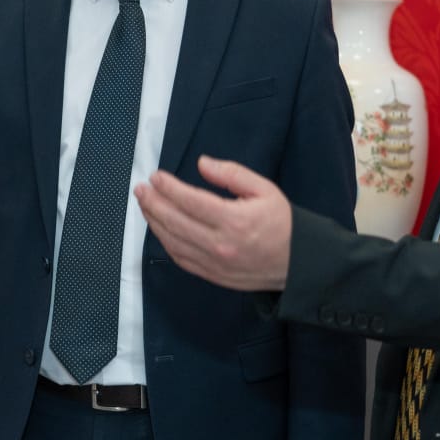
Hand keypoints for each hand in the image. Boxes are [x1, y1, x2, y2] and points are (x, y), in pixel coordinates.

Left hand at [134, 155, 291, 291]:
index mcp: (234, 220)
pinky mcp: (212, 275)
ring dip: (154, 222)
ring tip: (145, 205)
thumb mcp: (264, 189)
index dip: (168, 188)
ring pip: (173, 242)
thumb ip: (231, 174)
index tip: (156, 176)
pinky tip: (159, 228)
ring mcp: (214, 263)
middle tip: (140, 189)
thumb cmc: (281, 223)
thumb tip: (201, 164)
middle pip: (174, 222)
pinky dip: (165, 243)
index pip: (190, 201)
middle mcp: (220, 244)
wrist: (298, 263)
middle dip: (153, 203)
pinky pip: (181, 259)